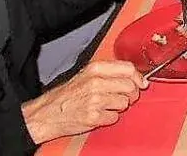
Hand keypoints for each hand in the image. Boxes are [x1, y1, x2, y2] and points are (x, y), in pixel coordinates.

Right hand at [22, 61, 145, 143]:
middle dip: (131, 94)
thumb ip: (110, 72)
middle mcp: (96, 82)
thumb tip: (136, 76)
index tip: (141, 82)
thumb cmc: (66, 95)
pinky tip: (99, 114)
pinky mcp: (93, 117)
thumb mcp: (86, 75)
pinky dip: (109, 118)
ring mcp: (95, 100)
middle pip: (130, 86)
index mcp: (95, 69)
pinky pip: (114, 117)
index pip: (128, 68)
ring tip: (105, 105)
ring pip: (124, 103)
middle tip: (123, 97)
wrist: (46, 113)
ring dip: (119, 107)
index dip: (138, 77)